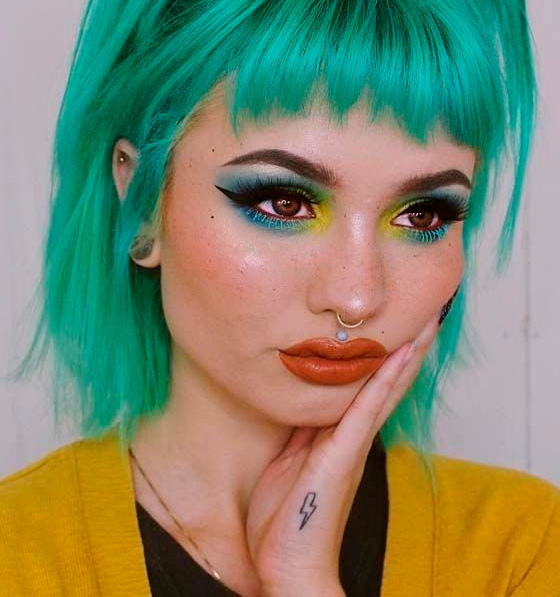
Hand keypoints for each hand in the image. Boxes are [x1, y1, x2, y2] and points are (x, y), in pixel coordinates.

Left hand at [246, 312, 440, 596]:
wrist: (288, 567)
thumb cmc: (284, 520)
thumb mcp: (287, 463)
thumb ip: (299, 433)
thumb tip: (300, 402)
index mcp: (337, 436)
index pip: (366, 389)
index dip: (383, 359)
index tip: (395, 327)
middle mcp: (352, 436)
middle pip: (385, 385)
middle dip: (404, 350)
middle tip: (425, 316)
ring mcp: (352, 443)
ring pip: (384, 389)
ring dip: (405, 355)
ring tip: (425, 323)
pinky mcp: (345, 452)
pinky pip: (368, 407)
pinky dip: (386, 378)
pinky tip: (401, 354)